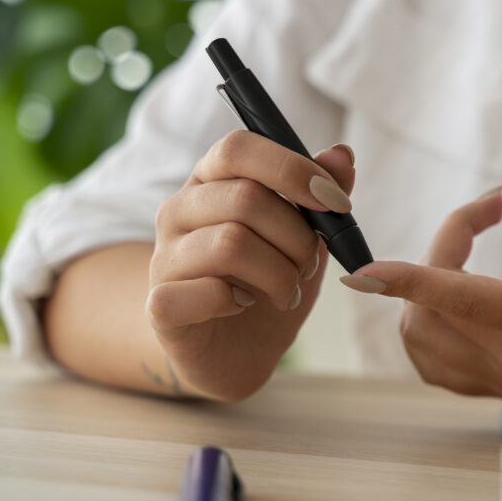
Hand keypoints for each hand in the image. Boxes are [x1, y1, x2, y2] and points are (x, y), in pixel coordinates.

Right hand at [147, 132, 355, 399]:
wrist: (232, 352)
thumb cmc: (266, 284)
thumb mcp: (303, 237)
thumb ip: (320, 196)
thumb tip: (341, 154)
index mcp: (212, 181)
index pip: (239, 148)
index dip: (292, 169)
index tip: (335, 202)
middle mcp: (179, 210)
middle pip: (245, 198)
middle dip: (297, 237)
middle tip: (309, 266)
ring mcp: (164, 257)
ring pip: (231, 243)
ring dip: (279, 275)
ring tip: (288, 293)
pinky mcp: (160, 306)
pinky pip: (206, 291)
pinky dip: (239, 301)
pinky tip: (243, 306)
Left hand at [341, 190, 501, 397]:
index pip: (461, 300)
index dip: (409, 280)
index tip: (364, 269)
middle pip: (429, 312)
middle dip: (434, 256)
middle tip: (484, 215)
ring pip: (421, 342)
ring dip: (422, 292)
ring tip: (469, 251)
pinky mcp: (501, 389)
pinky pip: (434, 364)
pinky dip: (426, 325)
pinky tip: (456, 293)